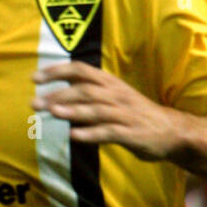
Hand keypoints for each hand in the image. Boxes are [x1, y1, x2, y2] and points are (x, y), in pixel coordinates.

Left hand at [33, 61, 186, 162]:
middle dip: (58, 95)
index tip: (34, 77)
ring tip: (52, 112)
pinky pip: (108, 132)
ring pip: (95, 109)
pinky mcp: (130, 133)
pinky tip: (74, 136)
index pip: (80, 70)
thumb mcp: (114, 98)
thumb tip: (57, 98)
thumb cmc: (136, 115)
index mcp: (110, 83)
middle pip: (83, 90)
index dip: (57, 71)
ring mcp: (124, 114)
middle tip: (35, 103)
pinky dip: (90, 134)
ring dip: (72, 111)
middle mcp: (116, 95)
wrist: (172, 131)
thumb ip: (89, 96)